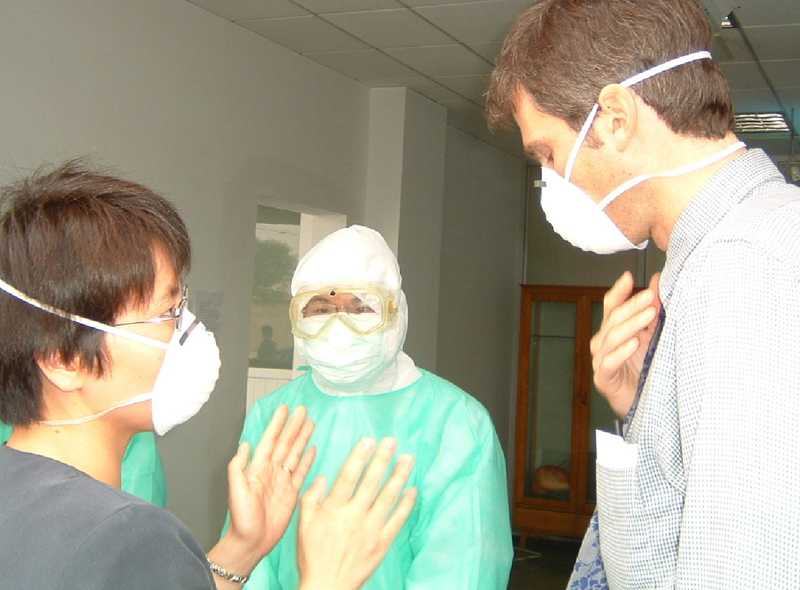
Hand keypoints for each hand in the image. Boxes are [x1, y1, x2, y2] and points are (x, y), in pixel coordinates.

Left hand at [226, 405, 315, 557]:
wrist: (251, 542)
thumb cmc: (241, 519)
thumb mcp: (236, 491)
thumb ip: (238, 467)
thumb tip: (245, 445)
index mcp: (258, 468)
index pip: (270, 440)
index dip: (277, 424)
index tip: (285, 409)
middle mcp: (271, 471)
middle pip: (286, 443)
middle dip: (294, 426)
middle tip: (303, 410)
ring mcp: (283, 481)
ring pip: (295, 454)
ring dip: (302, 438)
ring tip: (311, 423)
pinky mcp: (292, 493)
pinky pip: (301, 472)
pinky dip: (307, 460)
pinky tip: (312, 449)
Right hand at [297, 437, 416, 589]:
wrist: (328, 585)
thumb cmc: (313, 555)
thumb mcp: (304, 525)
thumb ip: (311, 498)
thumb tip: (323, 476)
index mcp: (333, 509)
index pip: (348, 476)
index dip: (359, 456)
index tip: (369, 440)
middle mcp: (354, 516)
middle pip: (371, 482)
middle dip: (382, 459)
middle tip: (392, 441)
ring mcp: (371, 529)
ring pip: (388, 497)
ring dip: (399, 475)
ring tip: (408, 458)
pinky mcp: (382, 542)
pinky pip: (398, 520)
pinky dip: (407, 504)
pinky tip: (413, 490)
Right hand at [591, 271, 660, 417]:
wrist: (641, 404)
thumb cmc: (644, 369)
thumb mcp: (652, 335)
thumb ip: (652, 309)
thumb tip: (659, 280)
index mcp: (612, 330)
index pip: (611, 306)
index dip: (619, 291)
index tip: (630, 277)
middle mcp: (603, 343)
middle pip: (613, 319)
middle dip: (633, 306)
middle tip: (651, 296)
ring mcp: (600, 360)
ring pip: (612, 337)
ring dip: (632, 324)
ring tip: (650, 314)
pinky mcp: (603, 379)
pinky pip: (610, 362)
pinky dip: (622, 351)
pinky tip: (634, 343)